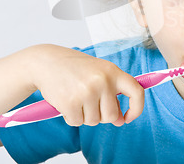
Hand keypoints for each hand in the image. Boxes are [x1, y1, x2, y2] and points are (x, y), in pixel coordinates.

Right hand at [28, 44, 143, 126]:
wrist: (46, 62)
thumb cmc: (74, 68)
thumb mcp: (98, 74)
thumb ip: (111, 95)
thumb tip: (120, 120)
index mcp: (113, 71)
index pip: (137, 92)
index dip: (136, 108)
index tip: (127, 117)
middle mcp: (102, 81)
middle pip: (111, 115)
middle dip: (101, 115)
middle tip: (88, 101)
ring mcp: (87, 92)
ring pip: (93, 121)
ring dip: (84, 115)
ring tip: (75, 96)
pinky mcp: (70, 103)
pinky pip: (76, 122)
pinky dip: (71, 117)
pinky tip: (65, 101)